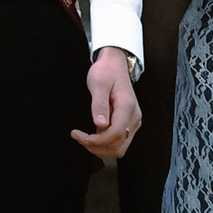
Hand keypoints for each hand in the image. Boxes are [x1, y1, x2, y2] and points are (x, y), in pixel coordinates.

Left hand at [73, 47, 142, 163]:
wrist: (115, 65)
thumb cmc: (106, 72)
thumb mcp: (98, 84)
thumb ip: (99, 105)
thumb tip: (100, 125)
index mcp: (127, 107)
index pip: (115, 134)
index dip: (96, 140)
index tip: (78, 135)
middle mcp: (134, 117)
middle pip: (118, 146)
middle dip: (97, 147)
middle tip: (79, 138)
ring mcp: (133, 122)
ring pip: (120, 147)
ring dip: (101, 148)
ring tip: (84, 138)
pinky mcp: (128, 124)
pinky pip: (119, 142)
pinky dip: (105, 144)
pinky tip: (92, 136)